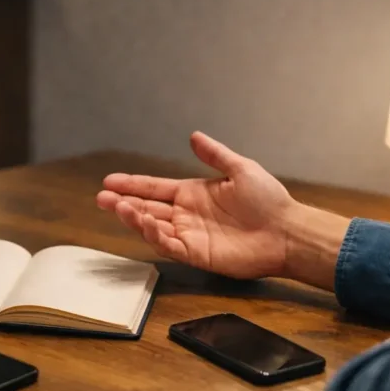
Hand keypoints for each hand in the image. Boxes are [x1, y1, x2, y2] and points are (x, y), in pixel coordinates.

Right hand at [96, 131, 294, 279]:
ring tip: (118, 208)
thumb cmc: (268, 200)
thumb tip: (193, 136)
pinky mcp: (196, 254)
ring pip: (152, 228)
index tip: (109, 181)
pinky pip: (169, 246)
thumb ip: (214, 155)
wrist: (287, 231)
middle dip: (123, 204)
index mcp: (193, 194)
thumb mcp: (241, 169)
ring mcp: (189, 235)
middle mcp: (186, 215)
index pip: (155, 188)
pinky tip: (147, 223)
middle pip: (147, 208)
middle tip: (102, 198)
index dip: (132, 185)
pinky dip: (155, 236)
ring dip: (134, 219)